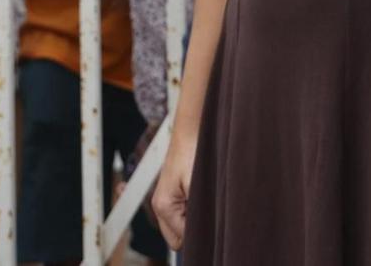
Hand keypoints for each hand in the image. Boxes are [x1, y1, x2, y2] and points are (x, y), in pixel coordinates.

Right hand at [154, 128, 196, 248]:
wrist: (191, 130)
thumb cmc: (193, 152)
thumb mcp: (197, 186)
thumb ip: (197, 213)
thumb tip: (201, 232)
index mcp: (163, 206)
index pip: (180, 239)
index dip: (198, 234)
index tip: (210, 224)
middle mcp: (160, 205)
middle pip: (177, 237)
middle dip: (193, 230)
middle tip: (208, 215)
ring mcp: (165, 200)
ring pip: (180, 226)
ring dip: (193, 220)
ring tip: (206, 202)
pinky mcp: (172, 193)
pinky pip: (182, 214)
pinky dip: (192, 211)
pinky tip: (202, 197)